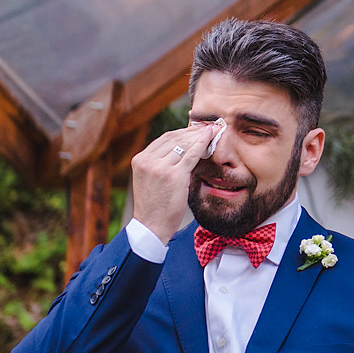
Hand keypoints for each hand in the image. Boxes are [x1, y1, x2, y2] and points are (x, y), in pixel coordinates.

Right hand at [130, 123, 214, 244]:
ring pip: (184, 144)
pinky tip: (211, 137)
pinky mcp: (173, 175)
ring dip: (200, 135)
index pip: (164, 138)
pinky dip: (203, 143)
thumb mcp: (151, 179)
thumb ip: (161, 163)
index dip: (183, 131)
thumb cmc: (155, 206)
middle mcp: (147, 160)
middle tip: (208, 126)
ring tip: (213, 131)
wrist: (151, 226)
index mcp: (140, 160)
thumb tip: (182, 148)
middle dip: (193, 131)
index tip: (196, 128)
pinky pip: (192, 154)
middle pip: (174, 137)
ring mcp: (159, 167)